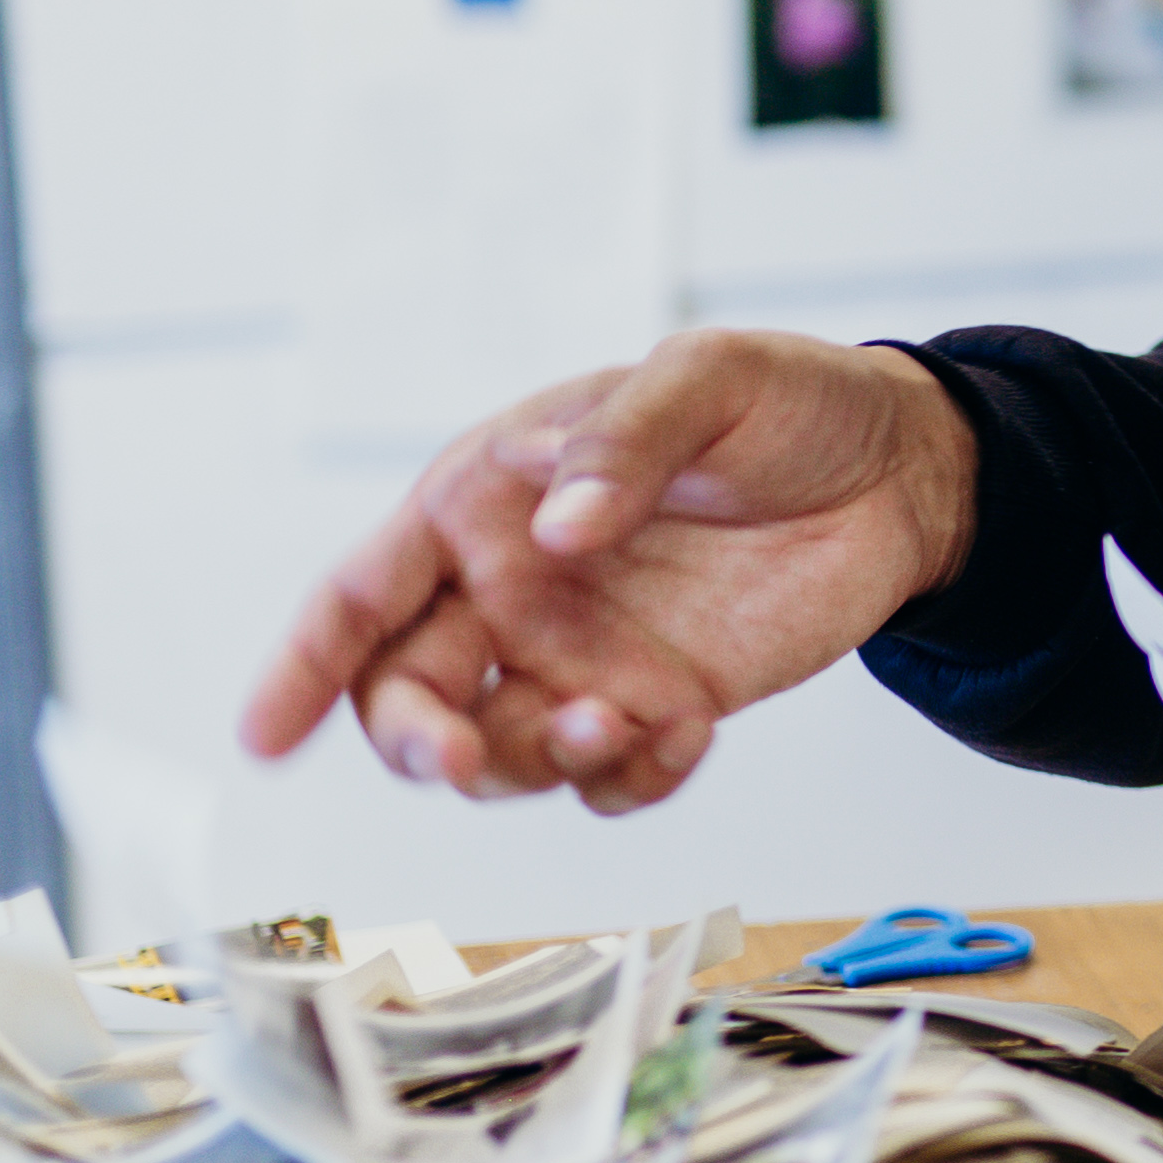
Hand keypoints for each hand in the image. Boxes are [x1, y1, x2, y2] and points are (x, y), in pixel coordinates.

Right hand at [239, 332, 982, 814]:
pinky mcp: (658, 706)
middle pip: (407, 698)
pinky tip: (686, 734)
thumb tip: (558, 528)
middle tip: (462, 755)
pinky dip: (628, 779)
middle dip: (416, 741)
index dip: (302, 665)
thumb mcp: (706, 382)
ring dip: (533, 761)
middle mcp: (513, 592)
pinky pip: (607, 780)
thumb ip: (624, 443)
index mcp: (486, 501)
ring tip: (625, 720)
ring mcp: (581, 657)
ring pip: (499, 752)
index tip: (261, 739)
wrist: (900, 470)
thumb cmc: (783, 403)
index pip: (364, 592)